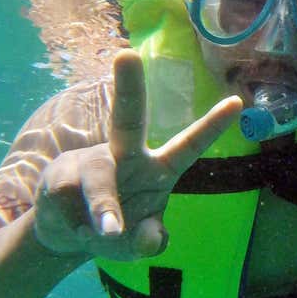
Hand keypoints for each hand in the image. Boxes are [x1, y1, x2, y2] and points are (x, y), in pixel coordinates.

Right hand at [33, 50, 242, 259]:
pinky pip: (70, 209)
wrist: (67, 237)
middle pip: (127, 120)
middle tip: (126, 54)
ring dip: (105, 208)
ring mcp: (91, 165)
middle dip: (128, 88)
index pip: (189, 145)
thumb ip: (149, 241)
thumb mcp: (138, 243)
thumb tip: (149, 239)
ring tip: (109, 232)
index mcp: (157, 168)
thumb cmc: (116, 232)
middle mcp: (125, 157)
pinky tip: (74, 228)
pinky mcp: (58, 178)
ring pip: (99, 181)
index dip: (212, 126)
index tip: (237, 103)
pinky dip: (76, 229)